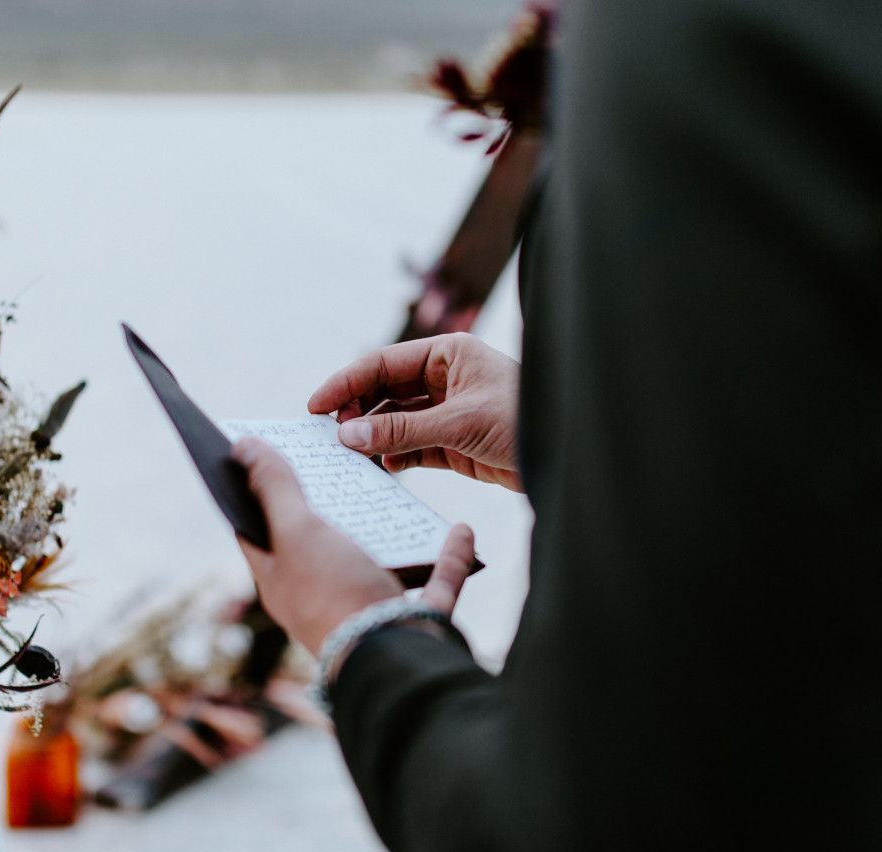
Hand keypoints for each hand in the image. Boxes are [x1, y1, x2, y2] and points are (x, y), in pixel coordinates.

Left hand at [233, 437, 478, 654]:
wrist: (392, 661)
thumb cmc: (334, 596)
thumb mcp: (297, 532)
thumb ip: (274, 489)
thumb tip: (243, 447)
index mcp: (283, 581)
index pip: (258, 531)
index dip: (255, 492)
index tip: (262, 455)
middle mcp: (323, 596)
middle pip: (322, 543)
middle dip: (330, 505)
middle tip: (336, 461)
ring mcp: (371, 609)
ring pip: (381, 563)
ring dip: (391, 530)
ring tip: (397, 491)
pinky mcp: (415, 618)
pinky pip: (436, 580)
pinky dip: (449, 556)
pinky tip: (460, 530)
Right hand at [308, 333, 522, 490]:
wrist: (566, 459)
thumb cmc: (523, 423)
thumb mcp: (458, 424)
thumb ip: (400, 430)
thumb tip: (348, 435)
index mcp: (448, 354)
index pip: (383, 363)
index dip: (346, 383)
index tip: (315, 406)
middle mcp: (445, 378)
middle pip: (384, 390)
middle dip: (357, 411)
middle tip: (332, 435)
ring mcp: (447, 411)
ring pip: (395, 420)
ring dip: (373, 435)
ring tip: (351, 454)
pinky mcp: (453, 442)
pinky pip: (411, 446)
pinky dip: (394, 455)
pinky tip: (382, 466)